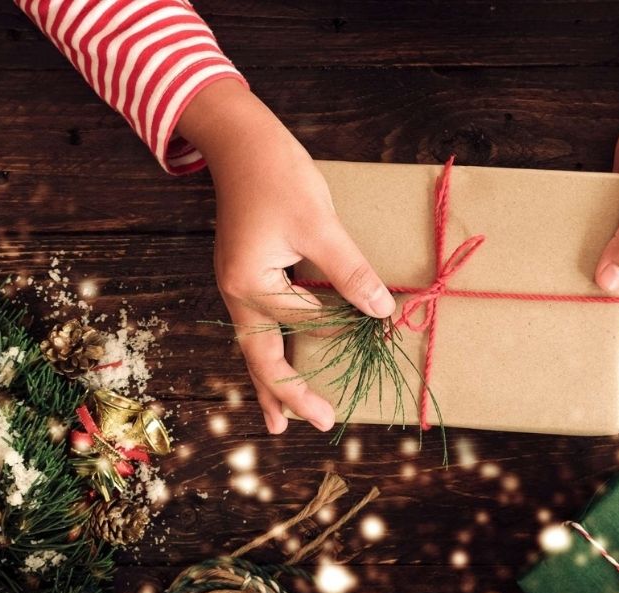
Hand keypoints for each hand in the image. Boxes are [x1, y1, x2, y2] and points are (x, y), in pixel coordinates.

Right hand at [176, 79, 395, 433]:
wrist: (240, 142)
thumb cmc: (276, 177)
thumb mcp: (319, 225)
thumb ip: (349, 271)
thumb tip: (381, 309)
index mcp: (249, 283)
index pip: (303, 320)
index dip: (343, 325)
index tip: (377, 331)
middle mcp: (237, 292)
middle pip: (261, 355)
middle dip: (287, 393)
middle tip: (315, 425)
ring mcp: (238, 284)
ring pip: (255, 345)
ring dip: (270, 382)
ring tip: (278, 421)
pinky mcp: (247, 274)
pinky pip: (259, 324)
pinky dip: (270, 350)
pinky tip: (277, 360)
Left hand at [595, 64, 618, 394]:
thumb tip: (608, 283)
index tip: (613, 389)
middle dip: (609, 347)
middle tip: (578, 374)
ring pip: (614, 293)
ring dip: (592, 316)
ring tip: (562, 340)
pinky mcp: (616, 229)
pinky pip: (600, 264)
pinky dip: (583, 281)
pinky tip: (557, 288)